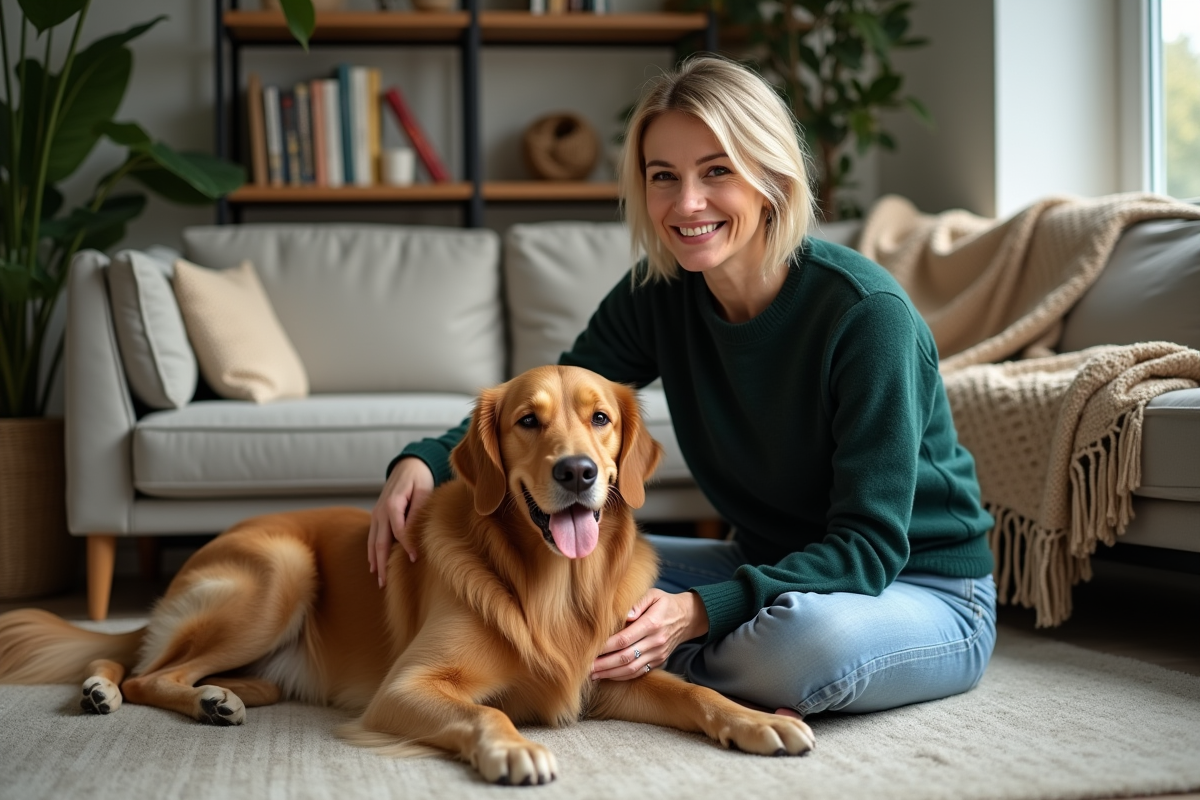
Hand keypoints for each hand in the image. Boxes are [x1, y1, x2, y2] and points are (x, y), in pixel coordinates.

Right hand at [367, 457, 433, 586]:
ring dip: (375, 562)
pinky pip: (372, 537)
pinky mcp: (377, 516)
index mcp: (392, 504)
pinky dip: (372, 552)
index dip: (406, 546)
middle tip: (386, 583)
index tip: (415, 559)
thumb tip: (412, 533)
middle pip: (380, 542)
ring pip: (373, 542)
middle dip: (382, 564)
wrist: (408, 466)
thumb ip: (417, 512)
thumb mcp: (423, 491)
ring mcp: (376, 514)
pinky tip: (374, 565)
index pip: (399, 531)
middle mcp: (380, 511)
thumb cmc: (419, 478)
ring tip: (379, 580)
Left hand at [590, 589, 708, 680]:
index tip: (590, 648)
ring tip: (591, 674)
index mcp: (652, 624)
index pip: (624, 639)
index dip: (605, 646)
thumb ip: (638, 602)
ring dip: (609, 673)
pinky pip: (638, 672)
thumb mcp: (653, 594)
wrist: (688, 617)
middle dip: (603, 664)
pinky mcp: (658, 661)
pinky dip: (621, 676)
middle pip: (625, 657)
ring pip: (631, 669)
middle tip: (585, 666)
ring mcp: (658, 654)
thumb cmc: (665, 603)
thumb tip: (625, 615)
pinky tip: (607, 675)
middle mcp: (655, 642)